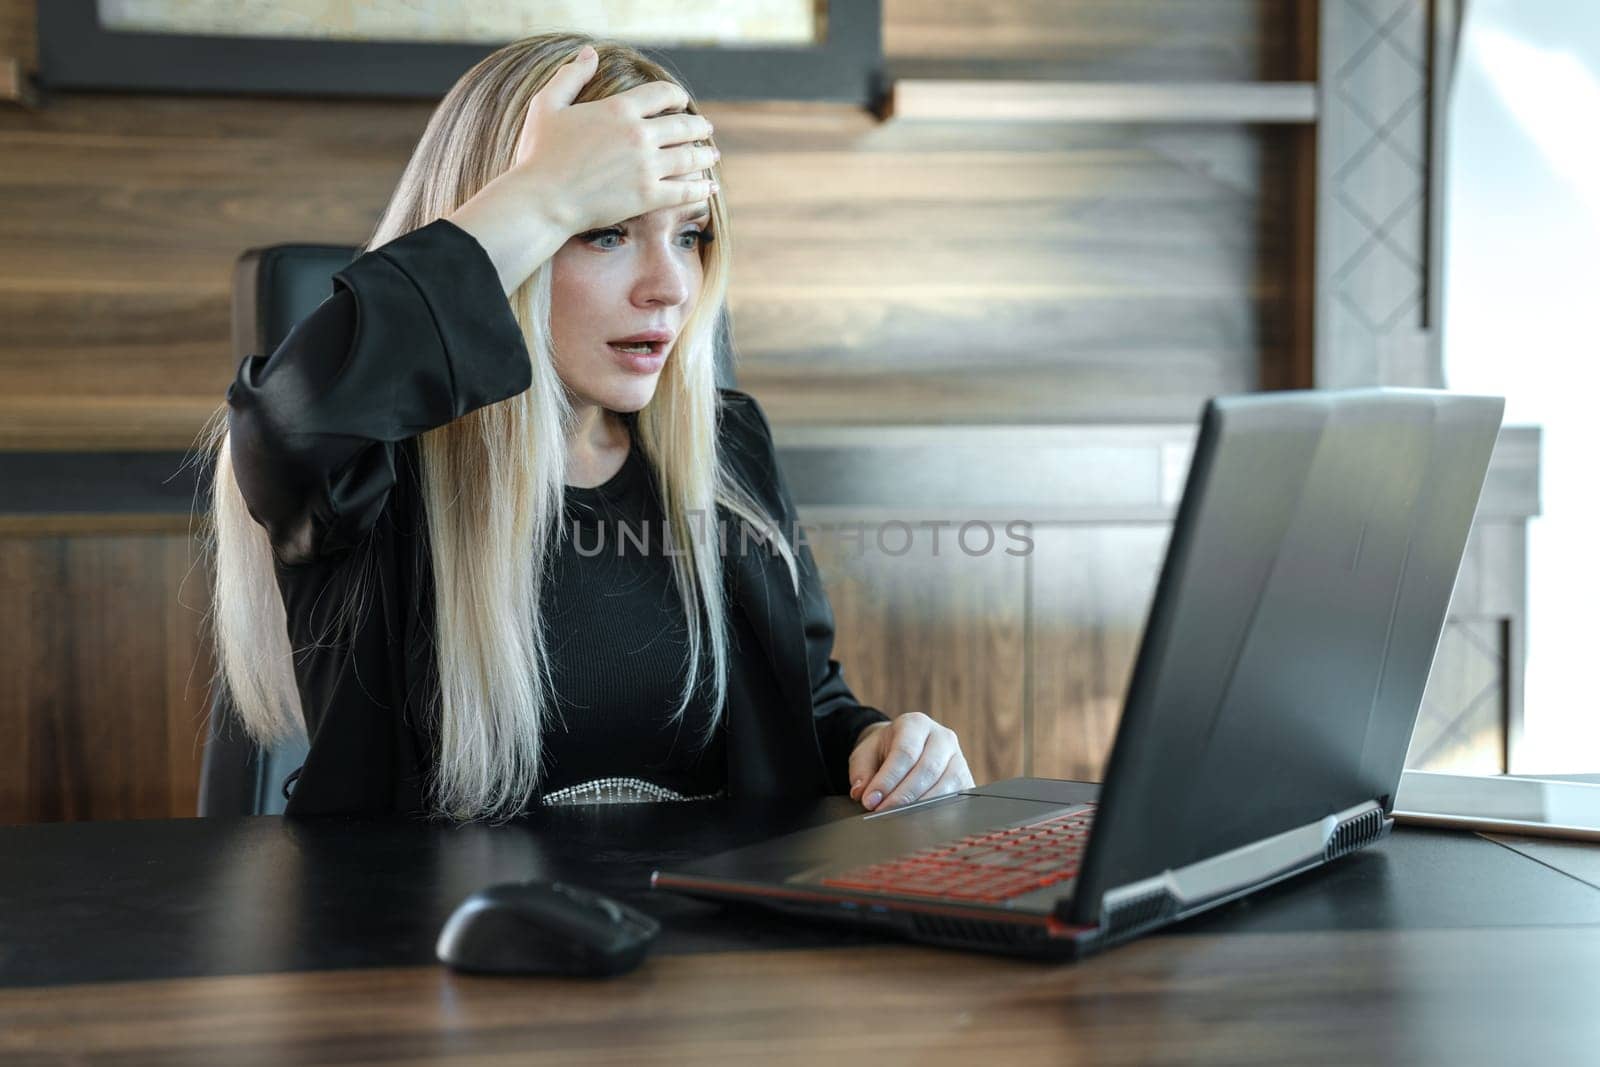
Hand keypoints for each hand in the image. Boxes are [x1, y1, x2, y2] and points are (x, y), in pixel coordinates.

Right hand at [509, 44, 718, 235]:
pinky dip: (700, 189)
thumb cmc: (539, 153)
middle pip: (684, 125)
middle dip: (699, 126)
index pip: (662, 94)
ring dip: (705, 155)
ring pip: (690, 157)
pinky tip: (710, 188)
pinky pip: (684, 190)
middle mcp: (639, 134)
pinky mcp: (647, 196)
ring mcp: (646, 166)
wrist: (542, 199)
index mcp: (619, 109)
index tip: (682, 101)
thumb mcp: (548, 105)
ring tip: (712, 155)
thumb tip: (589, 54)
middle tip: (706, 129)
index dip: (677, 95)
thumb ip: (570, 76)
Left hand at [847, 712, 975, 811]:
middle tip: (882, 813)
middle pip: (927, 770)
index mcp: (916, 724)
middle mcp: (942, 738)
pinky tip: (920, 821)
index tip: (870, 801)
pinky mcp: (966, 779)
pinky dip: (938, 812)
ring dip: (920, 807)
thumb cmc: (885, 751)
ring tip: (898, 819)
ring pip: (945, 786)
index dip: (887, 780)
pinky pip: (956, 798)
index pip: (904, 753)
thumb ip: (861, 771)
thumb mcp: (866, 753)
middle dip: (902, 796)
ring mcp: (958, 758)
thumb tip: (861, 793)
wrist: (904, 747)